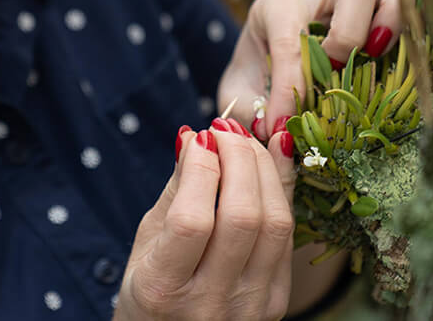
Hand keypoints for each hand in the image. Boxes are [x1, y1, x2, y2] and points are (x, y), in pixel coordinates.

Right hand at [114, 123, 294, 320]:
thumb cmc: (150, 290)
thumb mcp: (146, 242)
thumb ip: (174, 192)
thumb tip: (195, 138)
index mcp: (163, 289)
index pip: (193, 220)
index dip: (200, 168)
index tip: (197, 136)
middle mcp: (210, 303)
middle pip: (243, 217)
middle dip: (238, 157)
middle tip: (224, 129)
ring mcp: (250, 306)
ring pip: (275, 223)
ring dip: (264, 169)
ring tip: (244, 141)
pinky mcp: (277, 301)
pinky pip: (287, 236)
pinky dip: (281, 190)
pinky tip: (270, 159)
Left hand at [218, 0, 415, 139]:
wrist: (267, 71)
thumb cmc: (255, 80)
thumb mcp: (237, 96)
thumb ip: (248, 113)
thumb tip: (282, 136)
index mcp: (279, 4)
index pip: (291, 35)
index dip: (290, 82)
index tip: (283, 123)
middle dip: (350, 33)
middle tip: (334, 71)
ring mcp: (361, 3)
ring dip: (392, 23)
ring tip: (375, 58)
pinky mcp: (387, 20)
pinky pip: (414, 8)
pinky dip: (414, 31)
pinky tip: (400, 65)